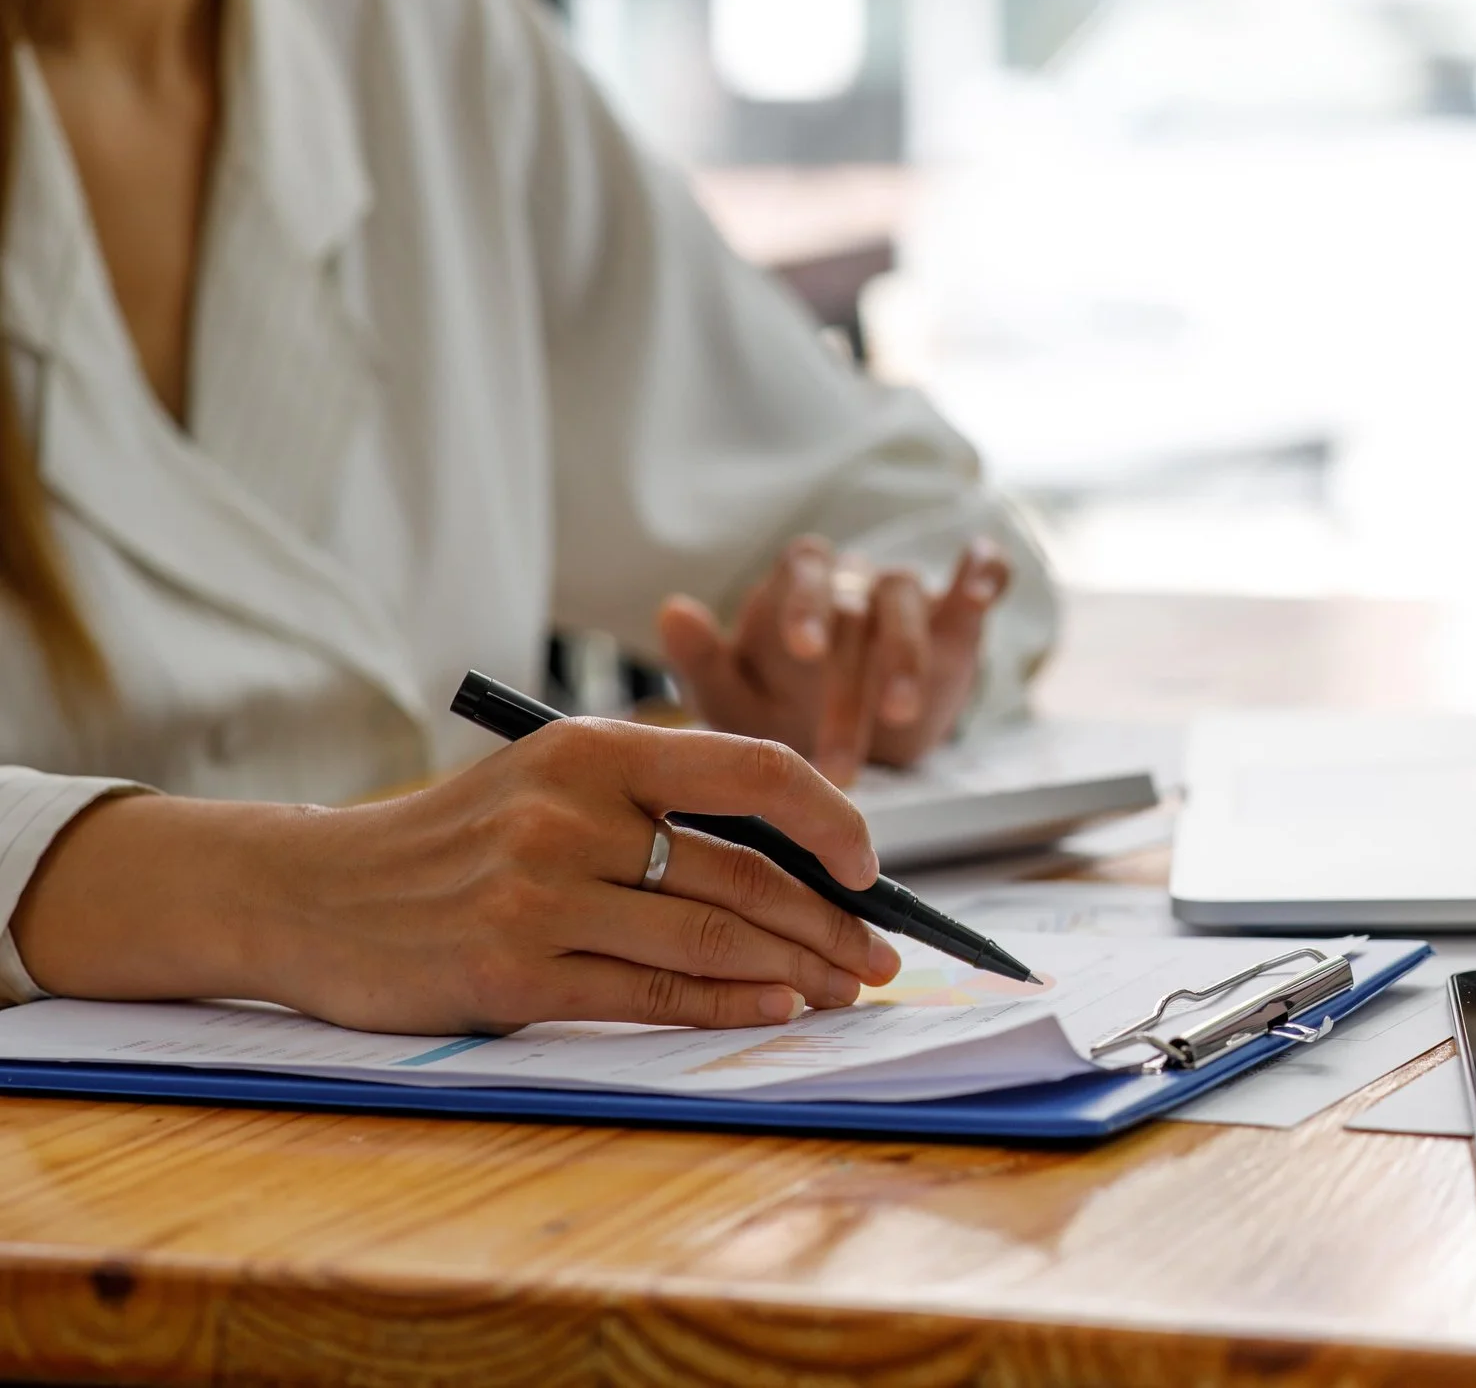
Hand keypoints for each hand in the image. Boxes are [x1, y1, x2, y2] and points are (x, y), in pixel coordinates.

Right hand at [14, 720, 903, 1034]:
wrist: (311, 893)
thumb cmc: (455, 840)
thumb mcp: (549, 782)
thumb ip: (656, 805)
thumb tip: (801, 858)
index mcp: (592, 748)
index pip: (753, 771)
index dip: (832, 819)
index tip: (871, 866)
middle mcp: (570, 814)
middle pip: (746, 873)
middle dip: (831, 922)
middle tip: (882, 955)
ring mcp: (539, 895)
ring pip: (711, 940)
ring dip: (796, 971)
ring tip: (845, 990)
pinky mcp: (512, 973)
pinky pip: (651, 995)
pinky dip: (730, 1006)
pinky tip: (781, 1009)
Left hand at [656, 536, 1009, 783]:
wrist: (832, 741)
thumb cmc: (775, 711)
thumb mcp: (731, 700)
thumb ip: (701, 659)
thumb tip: (672, 610)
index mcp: (798, 590)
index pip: (802, 574)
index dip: (805, 605)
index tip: (803, 651)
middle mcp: (851, 584)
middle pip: (858, 605)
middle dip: (854, 676)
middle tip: (851, 741)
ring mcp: (904, 600)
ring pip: (909, 602)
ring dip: (908, 657)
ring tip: (901, 717)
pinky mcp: (954, 623)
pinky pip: (976, 583)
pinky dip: (985, 576)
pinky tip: (983, 589)